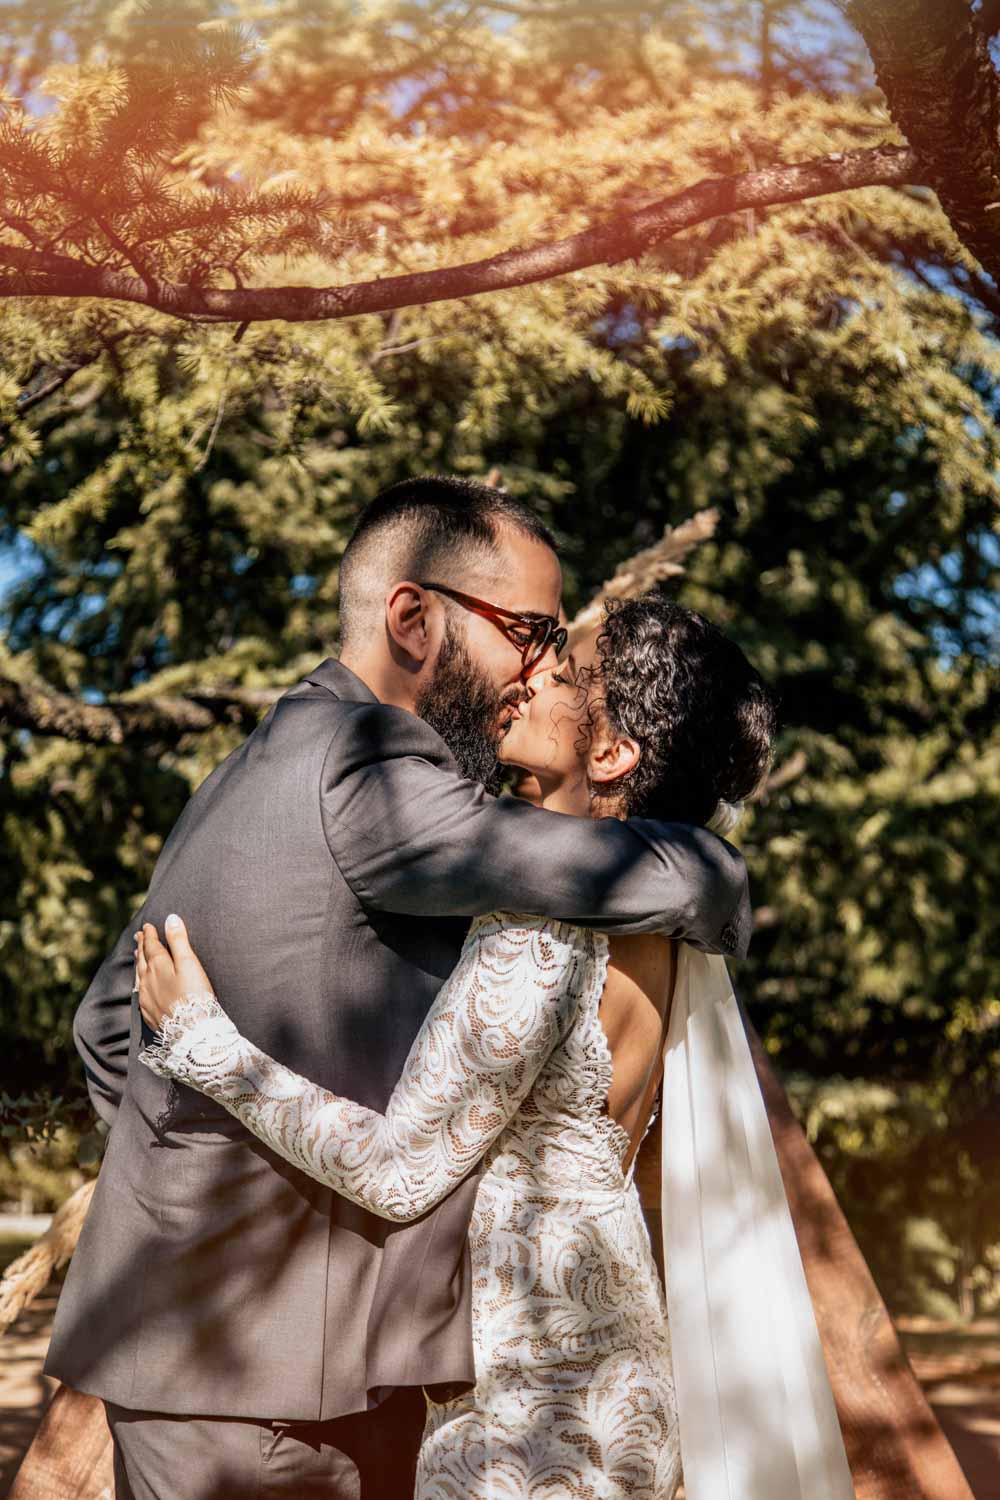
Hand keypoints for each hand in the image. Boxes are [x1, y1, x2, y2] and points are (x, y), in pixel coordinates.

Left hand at [134, 915, 213, 1032]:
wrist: (191, 1030)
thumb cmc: (194, 994)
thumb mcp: (189, 963)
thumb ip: (178, 940)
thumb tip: (170, 918)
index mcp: (158, 966)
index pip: (151, 945)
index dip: (149, 934)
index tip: (147, 926)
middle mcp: (147, 980)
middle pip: (142, 959)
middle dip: (141, 946)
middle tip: (138, 936)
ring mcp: (146, 997)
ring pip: (138, 975)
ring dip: (138, 962)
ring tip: (137, 955)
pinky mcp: (148, 1012)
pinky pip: (139, 991)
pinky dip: (139, 981)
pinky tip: (140, 984)